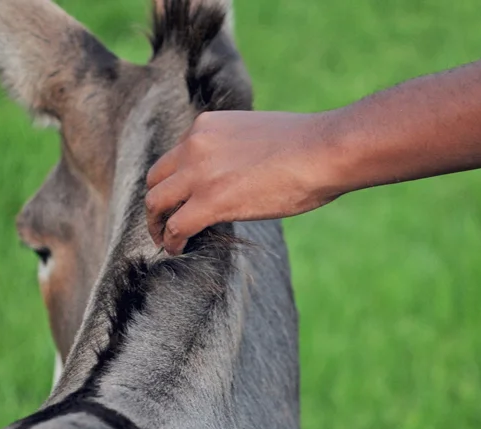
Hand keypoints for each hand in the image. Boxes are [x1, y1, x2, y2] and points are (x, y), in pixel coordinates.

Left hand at [145, 110, 340, 254]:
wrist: (324, 149)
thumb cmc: (308, 145)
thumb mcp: (258, 135)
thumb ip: (236, 150)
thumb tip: (239, 174)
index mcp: (207, 126)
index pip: (174, 156)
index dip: (174, 183)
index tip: (181, 201)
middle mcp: (195, 144)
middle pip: (156, 179)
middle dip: (157, 204)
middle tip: (163, 224)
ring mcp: (199, 173)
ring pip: (156, 203)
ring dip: (157, 226)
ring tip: (165, 242)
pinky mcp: (210, 201)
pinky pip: (176, 227)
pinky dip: (171, 242)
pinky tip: (178, 250)